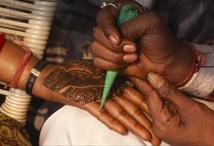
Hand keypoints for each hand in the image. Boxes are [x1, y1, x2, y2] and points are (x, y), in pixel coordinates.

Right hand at [33, 59, 159, 144]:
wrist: (51, 77)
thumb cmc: (73, 77)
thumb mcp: (96, 79)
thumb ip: (111, 85)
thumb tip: (128, 92)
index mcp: (112, 82)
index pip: (135, 95)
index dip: (149, 108)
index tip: (162, 120)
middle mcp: (107, 87)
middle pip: (131, 105)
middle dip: (146, 121)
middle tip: (159, 137)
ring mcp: (96, 93)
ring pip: (120, 111)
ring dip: (134, 125)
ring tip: (148, 137)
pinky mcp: (84, 99)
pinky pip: (99, 112)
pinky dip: (110, 121)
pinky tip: (122, 130)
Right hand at [92, 8, 192, 83]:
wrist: (167, 63)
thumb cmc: (161, 39)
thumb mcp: (151, 23)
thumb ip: (131, 25)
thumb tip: (115, 39)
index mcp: (120, 11)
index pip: (103, 15)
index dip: (107, 28)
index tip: (118, 39)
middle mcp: (111, 25)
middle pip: (97, 33)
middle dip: (116, 46)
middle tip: (134, 49)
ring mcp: (108, 42)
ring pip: (96, 48)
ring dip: (115, 56)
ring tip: (133, 56)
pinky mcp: (107, 57)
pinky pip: (97, 61)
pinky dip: (112, 65)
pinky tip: (126, 63)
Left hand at [132, 73, 213, 145]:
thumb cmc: (211, 131)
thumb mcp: (190, 107)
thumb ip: (170, 92)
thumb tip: (153, 77)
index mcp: (161, 125)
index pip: (149, 97)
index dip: (142, 80)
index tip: (134, 67)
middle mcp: (159, 127)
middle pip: (149, 100)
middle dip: (144, 84)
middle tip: (135, 67)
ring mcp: (164, 127)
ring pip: (155, 103)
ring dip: (152, 89)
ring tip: (143, 73)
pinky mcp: (170, 124)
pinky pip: (162, 107)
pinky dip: (161, 96)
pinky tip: (158, 85)